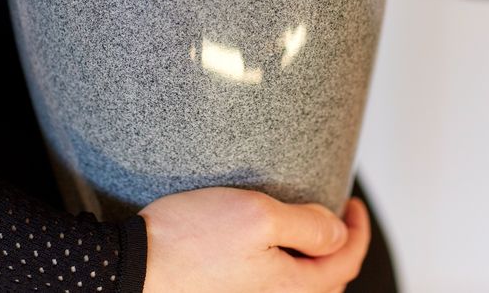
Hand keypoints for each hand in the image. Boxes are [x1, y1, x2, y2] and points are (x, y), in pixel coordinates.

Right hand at [139, 187, 369, 291]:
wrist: (132, 267)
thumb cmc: (189, 240)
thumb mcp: (257, 215)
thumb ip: (307, 226)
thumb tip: (338, 233)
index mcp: (291, 288)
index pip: (345, 264)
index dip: (357, 231)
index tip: (352, 203)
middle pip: (326, 280)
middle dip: (339, 248)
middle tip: (335, 213)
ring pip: (298, 284)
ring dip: (311, 259)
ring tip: (306, 228)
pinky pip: (271, 285)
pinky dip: (284, 265)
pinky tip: (271, 246)